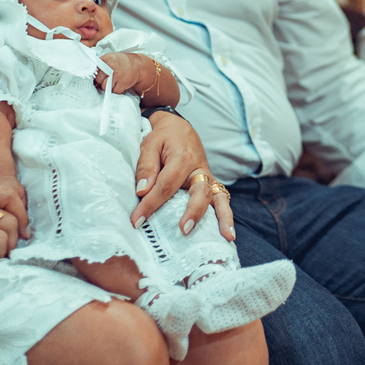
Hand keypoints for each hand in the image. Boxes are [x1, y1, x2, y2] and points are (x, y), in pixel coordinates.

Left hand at [96, 52, 152, 93]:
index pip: (95, 70)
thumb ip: (101, 66)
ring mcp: (117, 74)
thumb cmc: (122, 63)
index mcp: (106, 58)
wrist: (138, 65)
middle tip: (109, 79)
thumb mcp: (111, 59)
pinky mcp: (123, 82)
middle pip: (98, 79)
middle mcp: (111, 65)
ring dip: (109, 86)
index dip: (97, 75)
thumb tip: (94, 82)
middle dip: (102, 81)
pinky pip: (114, 91)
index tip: (100, 76)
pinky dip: (116, 90)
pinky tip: (119, 84)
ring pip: (105, 86)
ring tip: (114, 82)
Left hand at [130, 111, 234, 240]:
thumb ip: (146, 167)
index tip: (137, 221)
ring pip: (218, 197)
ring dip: (222, 217)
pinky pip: (221, 198)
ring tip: (227, 237)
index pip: (166, 185)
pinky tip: (227, 233)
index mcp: (183, 157)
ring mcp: (207, 176)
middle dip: (193, 212)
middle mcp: (199, 168)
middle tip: (183, 229)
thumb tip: (142, 191)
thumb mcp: (149, 145)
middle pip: (199, 192)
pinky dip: (225, 215)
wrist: (178, 127)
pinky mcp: (210, 183)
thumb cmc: (162, 137)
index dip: (150, 204)